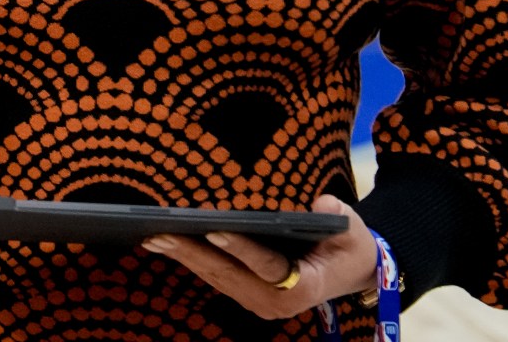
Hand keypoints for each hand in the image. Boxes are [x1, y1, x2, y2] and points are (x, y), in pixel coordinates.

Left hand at [145, 195, 377, 318]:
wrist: (351, 272)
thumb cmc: (349, 246)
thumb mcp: (353, 229)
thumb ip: (338, 217)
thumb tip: (322, 205)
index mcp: (305, 286)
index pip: (267, 266)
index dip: (240, 249)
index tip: (214, 230)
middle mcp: (278, 302)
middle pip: (230, 274)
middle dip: (193, 252)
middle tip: (161, 233)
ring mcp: (261, 303)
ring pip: (216, 278)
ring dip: (184, 257)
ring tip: (154, 236)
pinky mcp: (248, 296)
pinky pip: (215, 277)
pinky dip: (191, 260)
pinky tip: (167, 244)